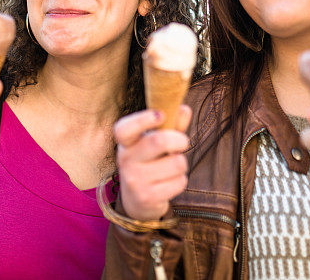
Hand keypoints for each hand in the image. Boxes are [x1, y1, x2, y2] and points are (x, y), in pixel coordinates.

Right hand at [114, 106, 191, 220]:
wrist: (137, 199)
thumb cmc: (151, 161)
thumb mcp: (156, 141)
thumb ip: (171, 125)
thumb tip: (184, 110)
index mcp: (126, 143)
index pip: (124, 129)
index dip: (143, 119)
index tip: (161, 115)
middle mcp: (126, 160)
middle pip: (159, 141)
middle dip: (180, 140)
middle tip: (182, 143)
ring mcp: (135, 180)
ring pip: (176, 163)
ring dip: (182, 163)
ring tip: (172, 167)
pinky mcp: (147, 198)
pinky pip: (179, 182)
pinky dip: (181, 180)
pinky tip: (170, 182)